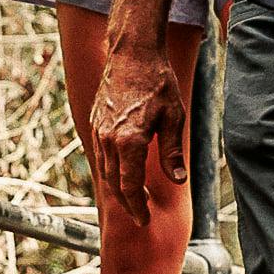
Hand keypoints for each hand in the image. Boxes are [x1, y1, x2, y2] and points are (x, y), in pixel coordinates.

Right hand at [92, 39, 191, 216]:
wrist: (132, 53)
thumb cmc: (157, 82)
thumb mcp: (174, 118)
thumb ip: (172, 152)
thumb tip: (178, 181)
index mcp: (129, 141)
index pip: (129, 186)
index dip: (137, 207)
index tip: (144, 220)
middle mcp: (109, 139)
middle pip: (113, 183)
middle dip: (126, 203)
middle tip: (139, 216)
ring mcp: (99, 130)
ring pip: (104, 170)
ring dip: (117, 188)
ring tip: (134, 197)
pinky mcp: (95, 121)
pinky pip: (100, 154)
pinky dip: (110, 169)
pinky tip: (122, 171)